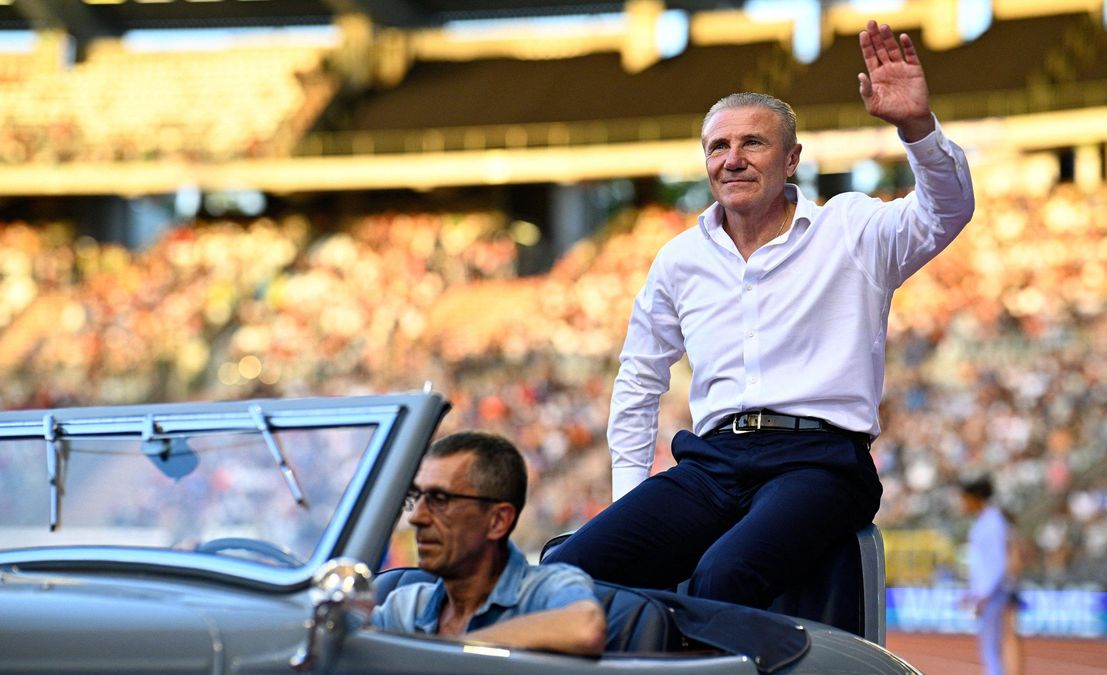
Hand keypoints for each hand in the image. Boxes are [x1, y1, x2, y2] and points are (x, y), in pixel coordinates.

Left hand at [858, 20, 933, 140]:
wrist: (910, 119)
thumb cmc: (890, 113)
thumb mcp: (873, 105)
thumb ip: (865, 91)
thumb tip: (861, 75)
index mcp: (876, 76)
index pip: (870, 56)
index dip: (866, 45)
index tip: (863, 33)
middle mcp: (888, 69)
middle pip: (880, 49)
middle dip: (875, 36)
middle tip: (871, 22)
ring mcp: (901, 68)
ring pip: (893, 49)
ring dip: (888, 38)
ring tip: (884, 26)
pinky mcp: (914, 69)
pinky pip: (910, 55)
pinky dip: (907, 46)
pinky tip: (902, 37)